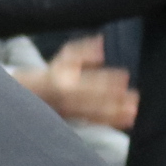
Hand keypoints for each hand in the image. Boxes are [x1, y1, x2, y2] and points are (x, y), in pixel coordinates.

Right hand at [23, 36, 137, 130]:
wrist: (31, 95)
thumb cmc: (52, 73)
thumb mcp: (65, 57)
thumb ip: (84, 50)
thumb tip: (101, 43)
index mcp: (66, 79)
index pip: (89, 79)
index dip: (107, 79)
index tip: (124, 77)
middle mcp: (68, 96)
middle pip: (94, 98)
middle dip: (114, 99)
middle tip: (134, 98)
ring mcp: (72, 110)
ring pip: (95, 113)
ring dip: (115, 113)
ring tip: (133, 113)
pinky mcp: (76, 120)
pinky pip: (95, 122)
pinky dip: (112, 122)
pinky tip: (127, 121)